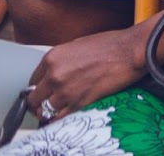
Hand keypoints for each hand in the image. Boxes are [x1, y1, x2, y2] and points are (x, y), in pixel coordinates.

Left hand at [24, 25, 148, 122]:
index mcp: (52, 58)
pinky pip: (59, 117)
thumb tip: (55, 72)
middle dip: (39, 101)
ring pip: (44, 111)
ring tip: (55, 110)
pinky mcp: (78, 103)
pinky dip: (59, 118)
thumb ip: (62, 60)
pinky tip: (64, 114)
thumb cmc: (110, 44)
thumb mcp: (78, 45)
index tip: (43, 90)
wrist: (130, 51)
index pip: (33, 80)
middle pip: (34, 98)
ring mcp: (65, 91)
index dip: (38, 86)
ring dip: (48, 111)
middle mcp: (54, 75)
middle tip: (46, 102)